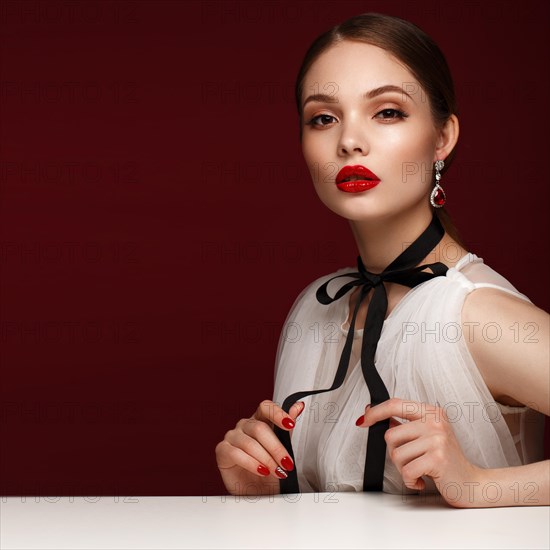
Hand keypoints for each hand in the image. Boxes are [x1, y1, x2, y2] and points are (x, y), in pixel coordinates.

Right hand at [215, 399, 303, 495]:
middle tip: (287, 463)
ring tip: (277, 471)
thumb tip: (298, 406)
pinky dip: (252, 464)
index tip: (290, 424)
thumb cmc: (268, 470)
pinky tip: (261, 471)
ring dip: (266, 459)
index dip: (277, 413)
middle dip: (276, 448)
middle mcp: (244, 425)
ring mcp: (232, 436)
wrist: (257, 493)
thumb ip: (287, 429)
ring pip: (250, 443)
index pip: (266, 407)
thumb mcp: (282, 451)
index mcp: (259, 420)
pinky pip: (236, 453)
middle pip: (259, 428)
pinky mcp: (222, 450)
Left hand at [356, 398, 482, 507]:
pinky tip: (421, 480)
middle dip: (394, 453)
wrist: (472, 484)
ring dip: (403, 469)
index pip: (395, 404)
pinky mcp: (438, 458)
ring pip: (396, 454)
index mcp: (431, 411)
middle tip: (411, 461)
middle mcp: (435, 421)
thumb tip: (373, 412)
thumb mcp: (426, 435)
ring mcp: (437, 439)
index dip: (375, 412)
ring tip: (418, 470)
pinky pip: (406, 470)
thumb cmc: (446, 460)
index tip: (363, 420)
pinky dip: (410, 480)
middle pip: (390, 435)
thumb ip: (403, 424)